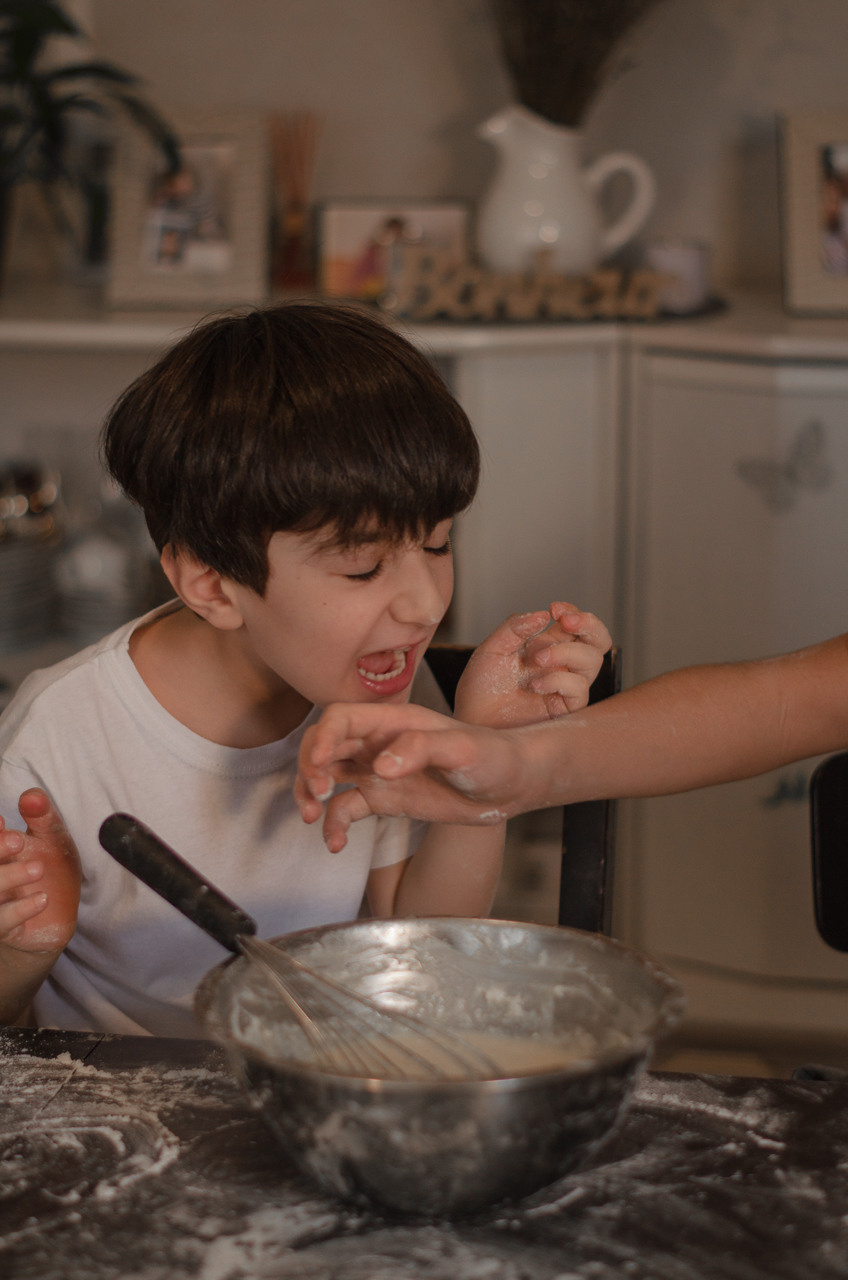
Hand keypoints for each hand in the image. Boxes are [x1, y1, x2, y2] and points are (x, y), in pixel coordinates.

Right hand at [0, 789, 80, 953]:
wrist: (62, 912)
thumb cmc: (52, 869)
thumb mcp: (53, 839)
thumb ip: (42, 817)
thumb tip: (32, 796)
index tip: (2, 822)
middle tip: (18, 841)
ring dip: (8, 878)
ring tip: (38, 869)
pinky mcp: (5, 929)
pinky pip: (2, 922)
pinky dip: (20, 910)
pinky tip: (42, 899)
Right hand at [295, 701, 530, 850]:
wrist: (511, 785)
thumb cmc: (493, 756)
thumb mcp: (462, 748)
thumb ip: (422, 748)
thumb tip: (380, 766)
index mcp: (394, 721)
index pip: (342, 719)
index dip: (323, 737)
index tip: (320, 764)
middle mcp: (379, 743)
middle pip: (324, 745)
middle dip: (309, 767)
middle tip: (317, 793)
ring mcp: (379, 771)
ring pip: (327, 775)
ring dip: (310, 793)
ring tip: (312, 817)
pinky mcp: (384, 799)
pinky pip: (347, 809)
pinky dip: (334, 824)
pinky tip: (335, 843)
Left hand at [454, 602, 610, 727]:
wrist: (472, 719)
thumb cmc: (482, 687)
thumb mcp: (493, 648)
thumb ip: (515, 627)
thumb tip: (543, 614)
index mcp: (549, 644)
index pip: (576, 623)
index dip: (573, 612)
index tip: (554, 609)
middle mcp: (562, 663)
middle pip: (598, 640)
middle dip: (589, 625)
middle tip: (565, 622)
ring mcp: (565, 685)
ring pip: (592, 660)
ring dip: (566, 652)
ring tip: (537, 659)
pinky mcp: (565, 708)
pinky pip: (579, 688)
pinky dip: (558, 680)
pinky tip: (535, 685)